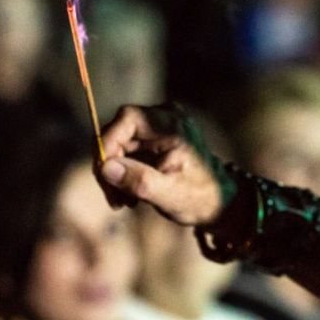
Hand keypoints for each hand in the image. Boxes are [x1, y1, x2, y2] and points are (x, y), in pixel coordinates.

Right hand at [97, 104, 225, 225]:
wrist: (216, 201)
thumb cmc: (199, 197)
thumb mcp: (169, 194)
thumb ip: (139, 180)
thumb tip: (106, 168)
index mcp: (173, 125)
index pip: (128, 118)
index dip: (107, 141)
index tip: (102, 173)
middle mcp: (165, 118)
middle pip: (119, 132)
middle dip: (110, 166)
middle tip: (114, 199)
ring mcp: (158, 126)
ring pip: (118, 144)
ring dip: (115, 173)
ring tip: (124, 202)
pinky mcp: (153, 138)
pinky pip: (126, 150)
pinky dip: (123, 172)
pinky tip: (130, 195)